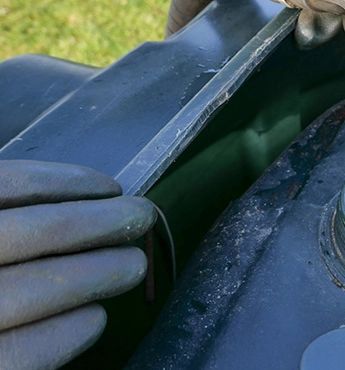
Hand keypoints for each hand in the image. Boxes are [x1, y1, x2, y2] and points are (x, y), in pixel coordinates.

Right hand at [0, 161, 155, 368]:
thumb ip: (8, 216)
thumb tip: (71, 203)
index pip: (6, 184)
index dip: (63, 183)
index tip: (109, 187)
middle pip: (31, 233)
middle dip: (98, 223)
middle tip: (141, 217)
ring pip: (31, 290)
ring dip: (96, 272)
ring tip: (132, 265)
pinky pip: (23, 353)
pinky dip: (66, 333)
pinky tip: (94, 318)